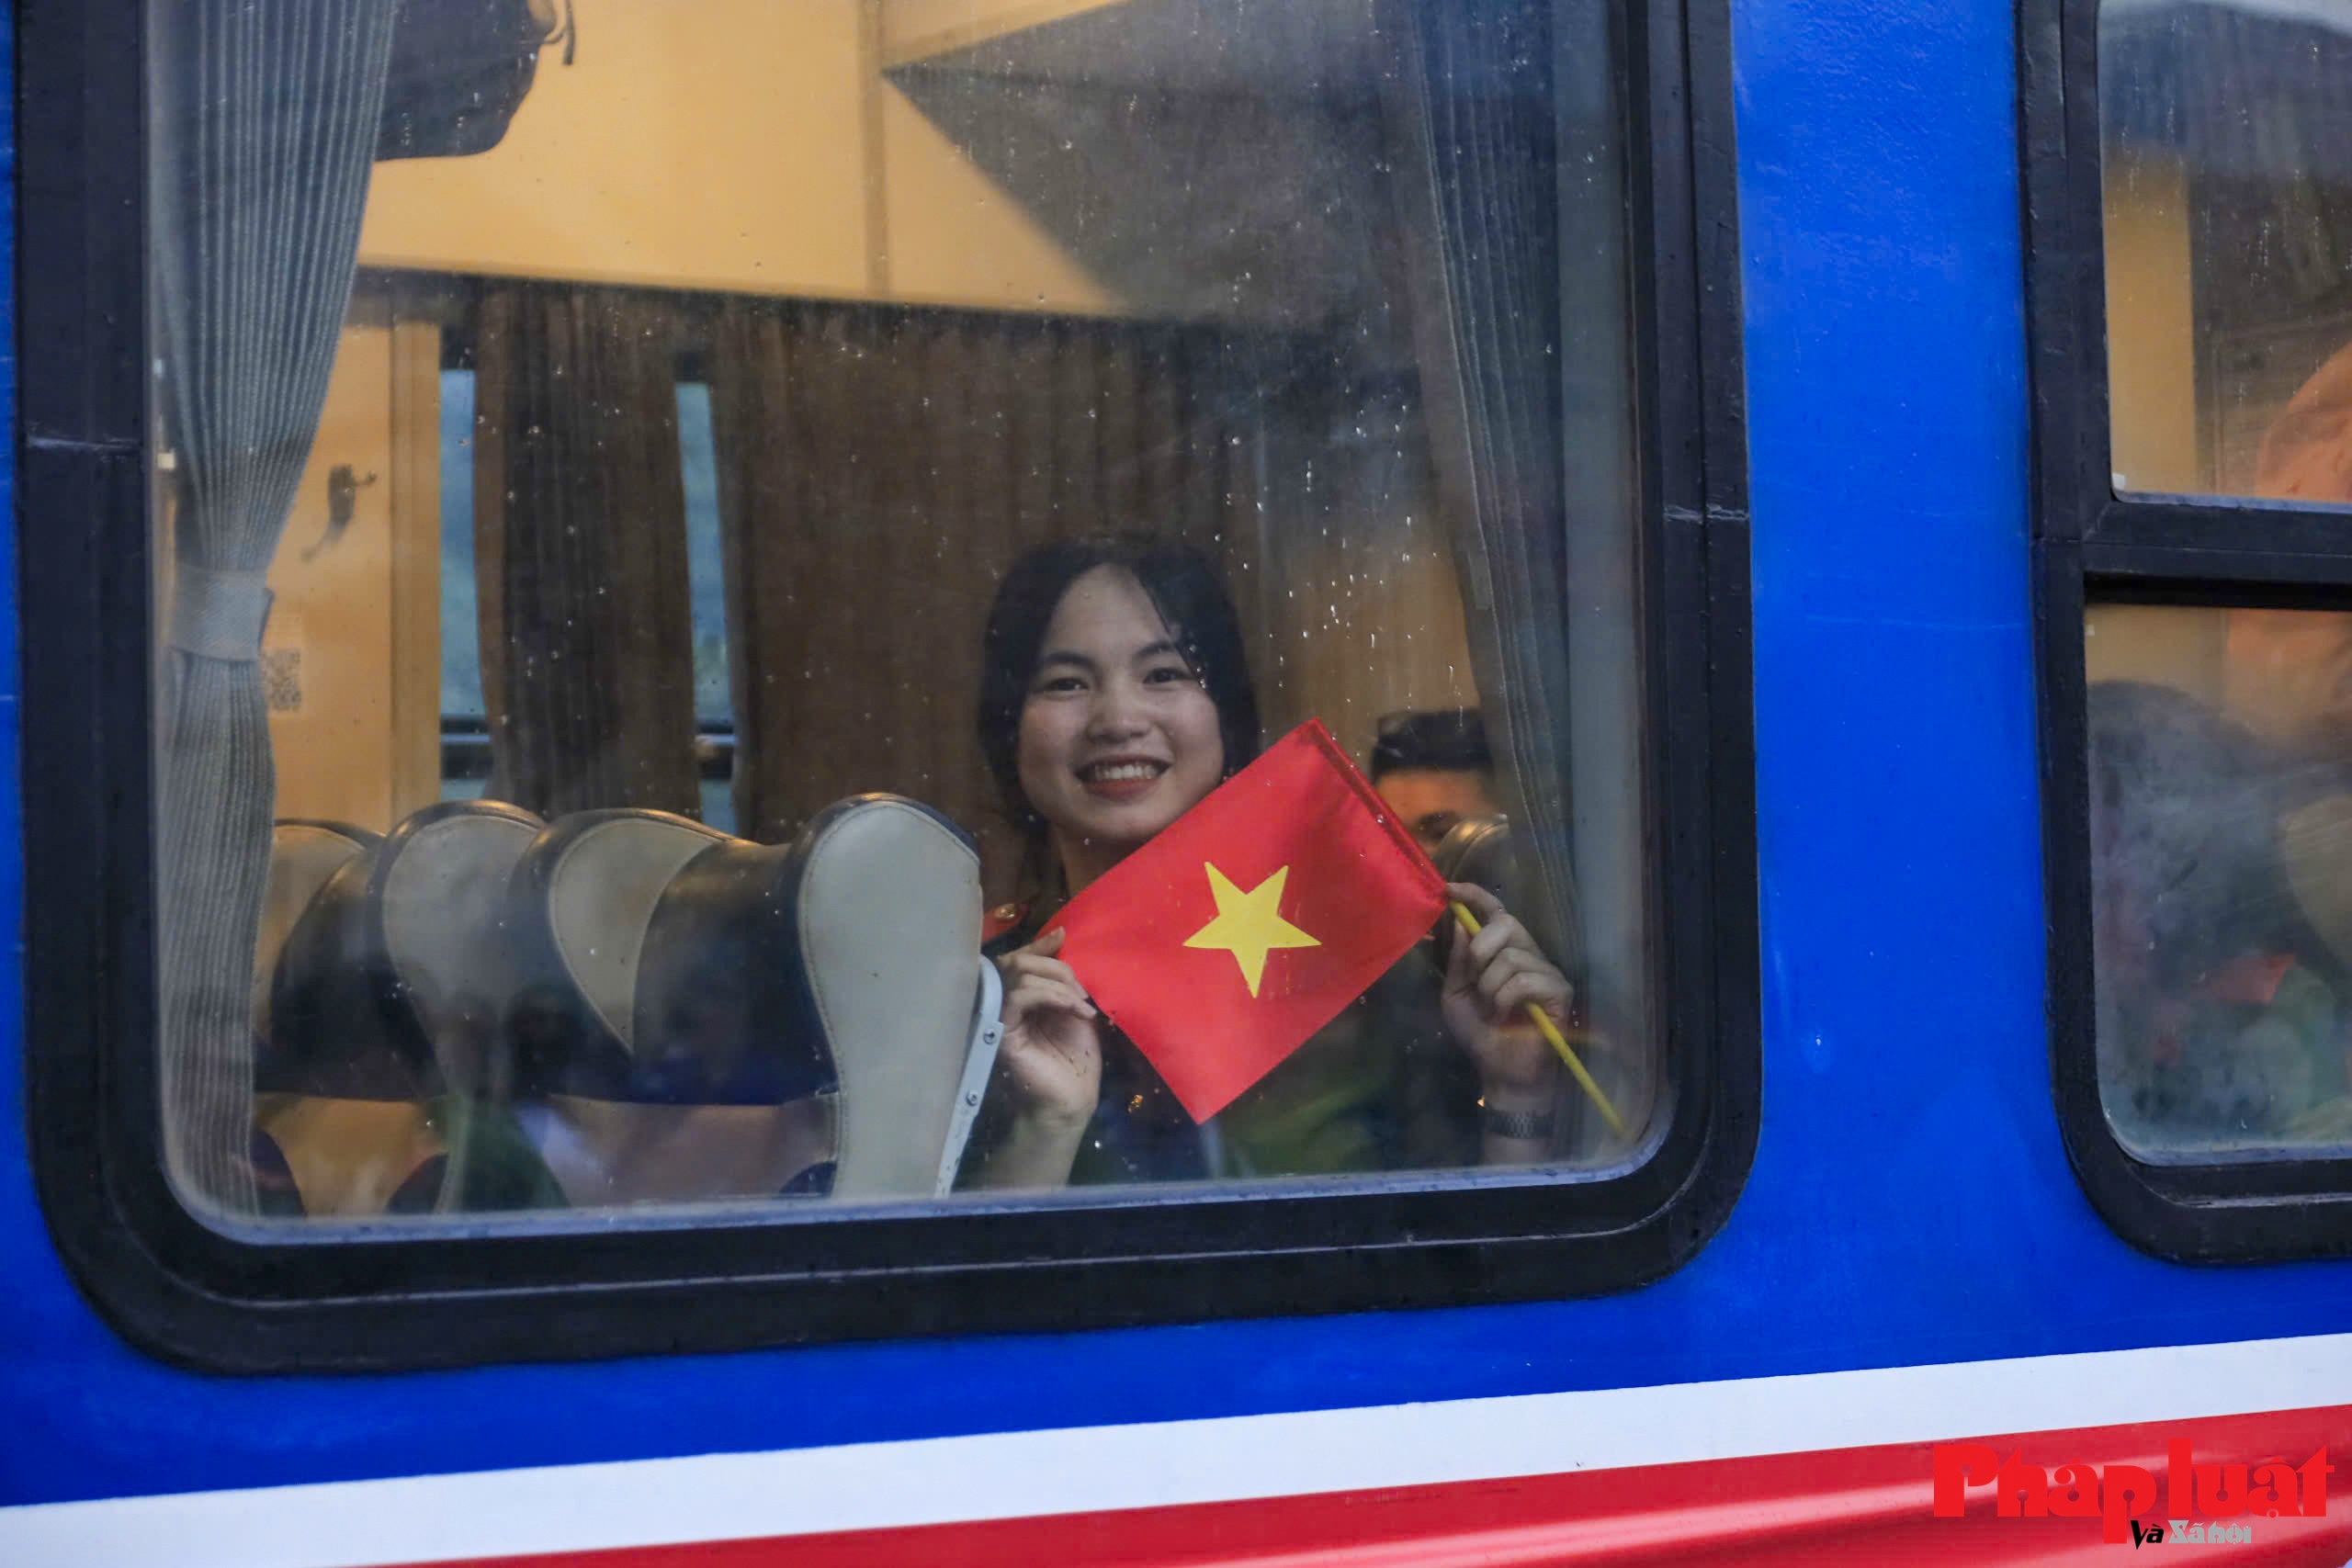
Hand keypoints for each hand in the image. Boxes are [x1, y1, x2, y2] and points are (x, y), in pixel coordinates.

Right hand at [993, 928, 1102, 1131]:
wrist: (1073, 1098)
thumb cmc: (1076, 1058)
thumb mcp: (1074, 1007)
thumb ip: (1063, 978)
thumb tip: (1059, 936)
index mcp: (1021, 998)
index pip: (1020, 960)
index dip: (1038, 945)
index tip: (1062, 936)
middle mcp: (1004, 1004)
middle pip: (1018, 961)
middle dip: (1055, 966)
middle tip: (1080, 993)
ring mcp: (999, 1017)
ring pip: (1020, 974)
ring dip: (1060, 985)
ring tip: (1081, 1006)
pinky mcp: (1001, 1031)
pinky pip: (1018, 996)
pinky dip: (1052, 995)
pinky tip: (1074, 1010)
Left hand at [1440, 881, 1569, 1105]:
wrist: (1499, 1071)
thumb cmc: (1479, 1033)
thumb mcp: (1456, 993)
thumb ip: (1459, 959)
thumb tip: (1461, 921)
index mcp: (1503, 950)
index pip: (1496, 911)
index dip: (1476, 896)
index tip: (1450, 889)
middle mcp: (1528, 954)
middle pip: (1505, 923)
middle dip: (1480, 951)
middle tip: (1474, 982)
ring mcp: (1547, 971)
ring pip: (1511, 956)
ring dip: (1489, 987)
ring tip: (1492, 1010)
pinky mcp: (1559, 991)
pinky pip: (1524, 979)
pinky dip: (1505, 1000)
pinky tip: (1504, 1017)